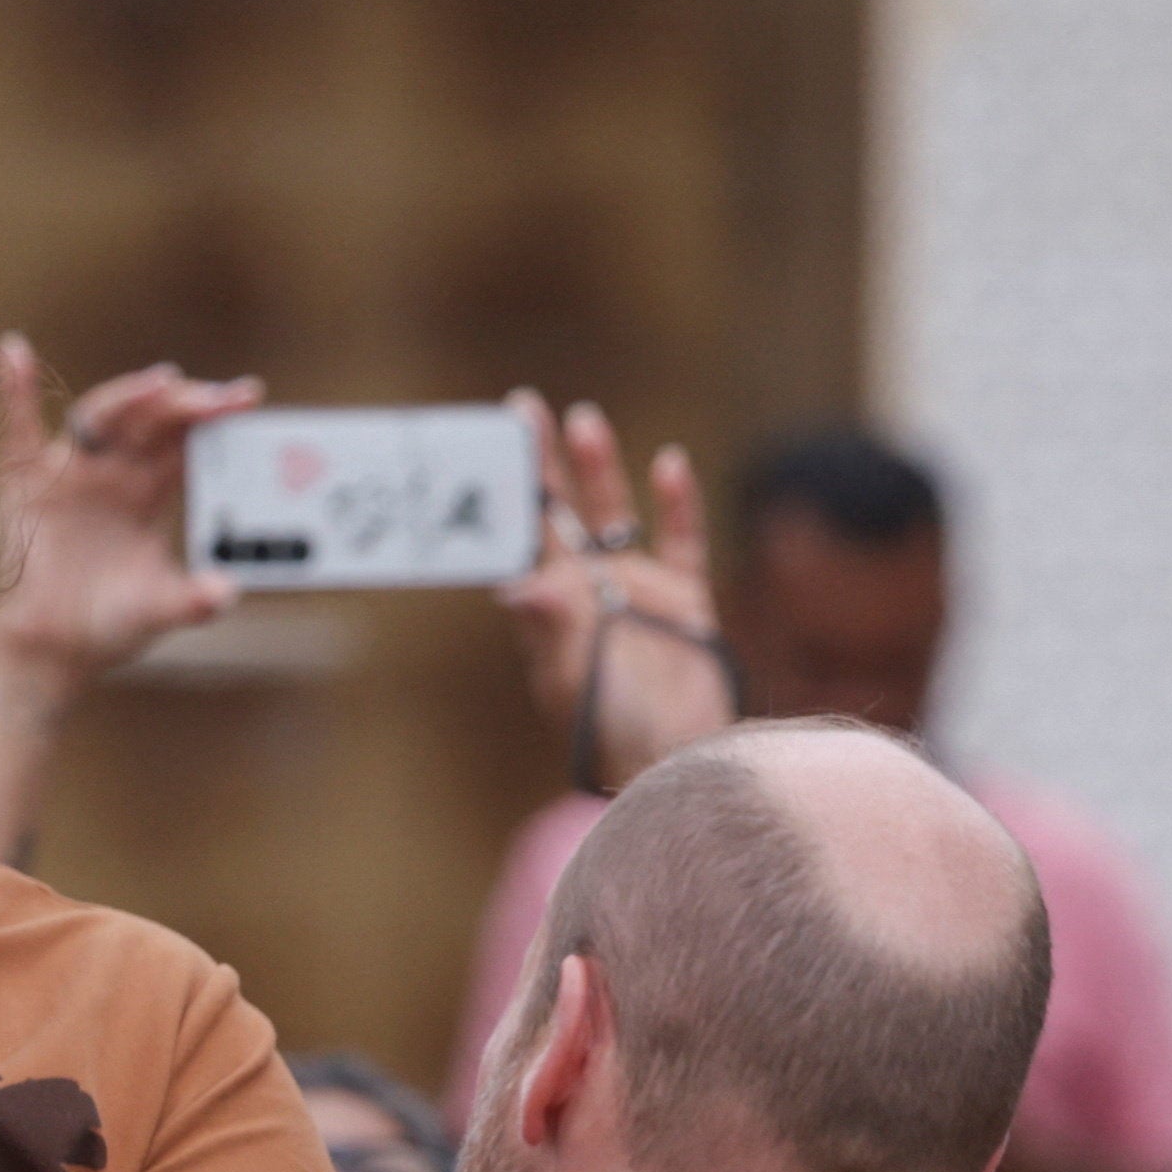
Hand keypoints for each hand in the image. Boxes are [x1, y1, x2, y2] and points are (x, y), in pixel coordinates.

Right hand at [0, 340, 266, 689]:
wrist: (51, 649)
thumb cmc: (107, 626)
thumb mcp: (156, 611)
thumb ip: (191, 600)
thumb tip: (226, 592)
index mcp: (150, 492)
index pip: (187, 440)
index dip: (214, 415)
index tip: (248, 396)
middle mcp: (114, 472)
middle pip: (153, 420)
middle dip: (186, 403)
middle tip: (218, 396)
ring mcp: (70, 472)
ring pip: (102, 417)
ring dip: (130, 397)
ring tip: (161, 383)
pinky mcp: (26, 482)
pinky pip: (18, 429)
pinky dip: (15, 391)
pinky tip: (16, 353)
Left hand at [496, 393, 728, 790]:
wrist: (677, 763)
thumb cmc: (613, 734)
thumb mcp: (575, 680)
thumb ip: (553, 629)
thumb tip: (516, 586)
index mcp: (549, 610)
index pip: (520, 538)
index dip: (505, 495)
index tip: (486, 446)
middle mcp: (588, 592)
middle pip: (561, 514)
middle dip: (541, 464)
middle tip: (521, 407)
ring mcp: (637, 592)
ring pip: (614, 517)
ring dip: (599, 469)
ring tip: (583, 418)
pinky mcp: (685, 601)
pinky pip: (680, 542)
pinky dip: (676, 504)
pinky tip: (667, 462)